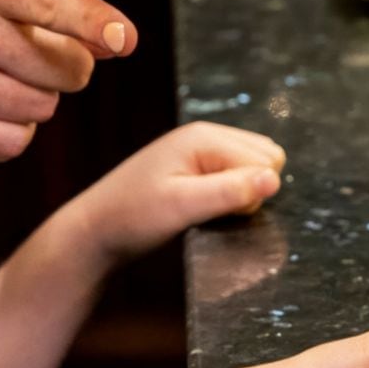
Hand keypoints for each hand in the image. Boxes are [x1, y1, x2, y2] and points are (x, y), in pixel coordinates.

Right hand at [0, 0, 137, 160]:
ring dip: (35, 98)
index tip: (124, 40)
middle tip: (25, 53)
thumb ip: (60, 8)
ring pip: (42, 109)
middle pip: (67, 72)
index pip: (48, 2)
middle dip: (61, 67)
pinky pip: (12, 142)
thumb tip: (121, 44)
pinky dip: (11, 129)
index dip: (91, 21)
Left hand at [65, 123, 285, 268]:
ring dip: (240, 195)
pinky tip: (201, 209)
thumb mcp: (182, 207)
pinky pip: (235, 178)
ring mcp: (200, 151)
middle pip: (264, 159)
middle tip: (209, 210)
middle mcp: (205, 136)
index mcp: (204, 136)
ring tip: (204, 210)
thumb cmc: (133, 217)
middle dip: (249, 191)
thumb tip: (274, 180)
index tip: (214, 209)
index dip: (250, 193)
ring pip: (253, 169)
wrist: (94, 230)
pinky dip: (229, 197)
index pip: (266, 160)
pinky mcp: (196, 169)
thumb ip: (229, 192)